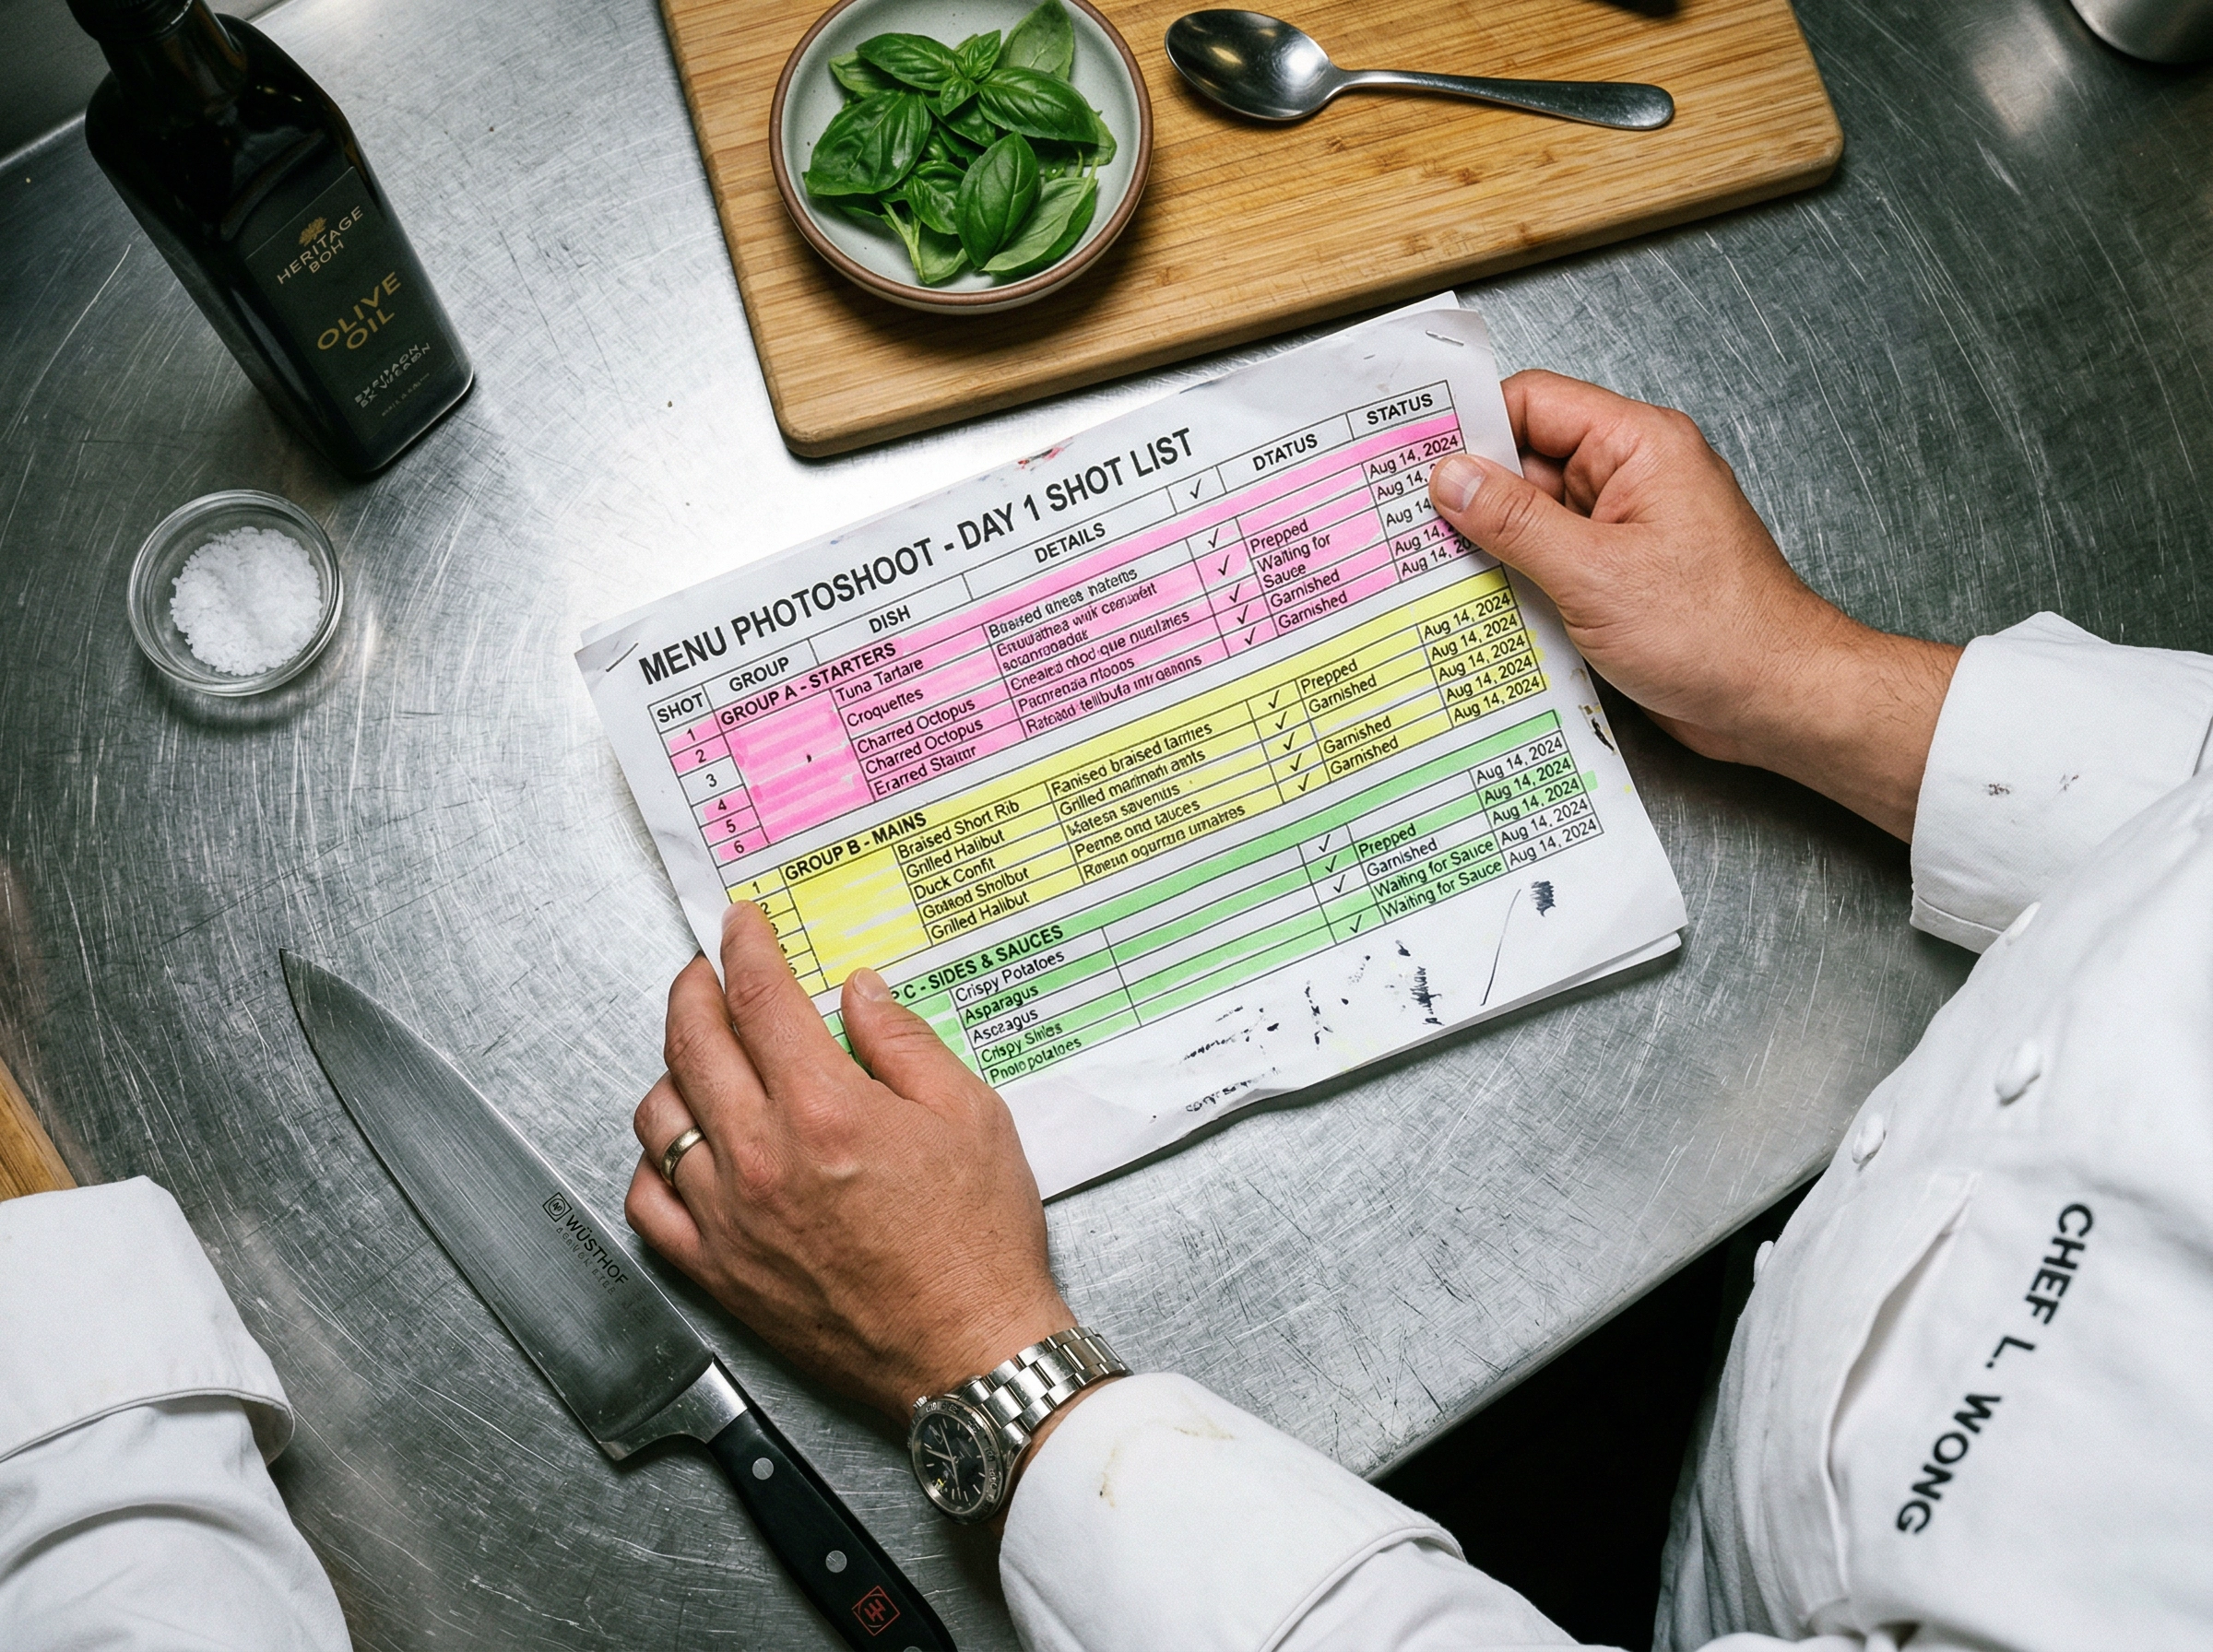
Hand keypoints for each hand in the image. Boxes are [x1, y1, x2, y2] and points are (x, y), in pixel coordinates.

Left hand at [625, 901, 1072, 1421]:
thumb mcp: (971, 1114)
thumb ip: (903, 1042)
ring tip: (700, 1053)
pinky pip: (648, 1201)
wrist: (969, 1354)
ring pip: (658, 1115)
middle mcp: (761, 1158)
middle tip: (707, 970)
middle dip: (695, 988)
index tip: (741, 926)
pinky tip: (681, 1144)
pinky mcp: (717, 1272)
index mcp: (825, 1109)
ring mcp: (729, 1218)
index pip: (760, 999)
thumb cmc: (979, 1245)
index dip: (745, 948)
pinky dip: (654, 1159)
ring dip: (672, 1066)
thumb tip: (858, 991)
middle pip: (693, 1042)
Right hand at [1428, 371, 1959, 839]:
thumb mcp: (1593, 573)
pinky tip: (1479, 609)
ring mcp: (1624, 530)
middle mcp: (1630, 478)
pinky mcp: (1618, 578)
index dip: (1471, 428)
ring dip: (1490, 549)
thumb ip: (1515, 522)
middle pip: (1526, 463)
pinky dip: (1516, 583)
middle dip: (1470, 497)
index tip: (1413, 460)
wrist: (1777, 701)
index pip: (1533, 405)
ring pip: (1532, 520)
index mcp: (1638, 447)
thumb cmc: (1715, 633)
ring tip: (1433, 574)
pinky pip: (1550, 563)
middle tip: (1406, 528)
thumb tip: (1450, 477)